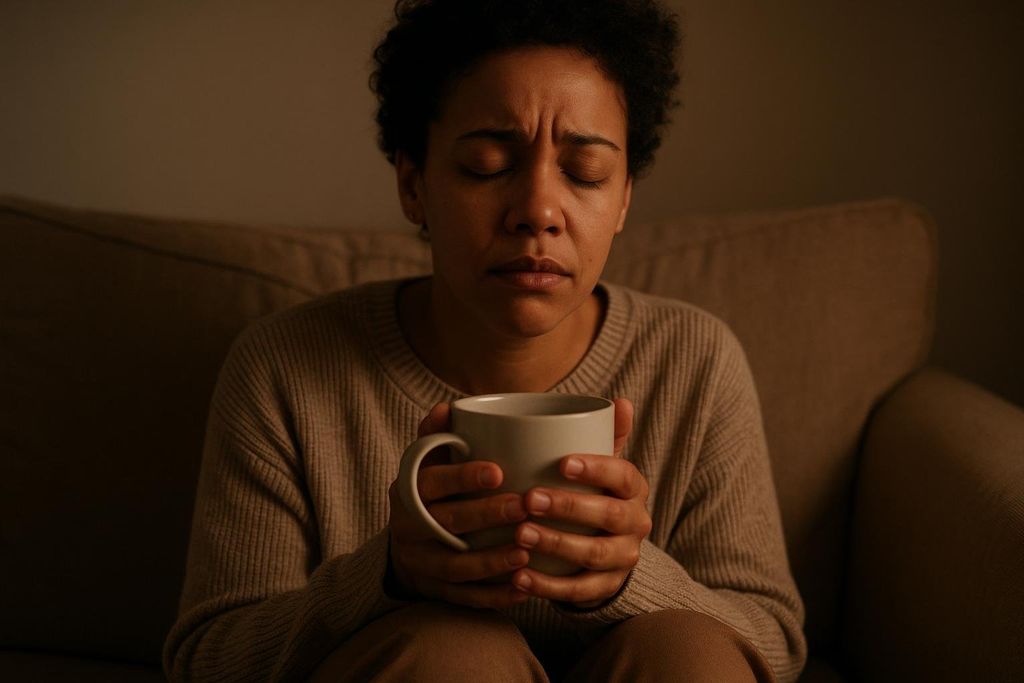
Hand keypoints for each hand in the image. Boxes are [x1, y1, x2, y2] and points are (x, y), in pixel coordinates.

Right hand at [387, 402, 530, 608]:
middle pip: (446, 524)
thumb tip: (448, 407)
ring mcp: (420, 563)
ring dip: (492, 561)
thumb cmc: (431, 494)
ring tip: (527, 552)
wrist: (406, 547)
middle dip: (486, 516)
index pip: (430, 482)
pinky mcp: (435, 591)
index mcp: (407, 491)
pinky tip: (524, 588)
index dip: (461, 477)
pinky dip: (494, 596)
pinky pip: (465, 598)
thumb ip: (439, 436)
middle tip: (525, 506)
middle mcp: (408, 528)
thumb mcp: (427, 463)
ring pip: (455, 566)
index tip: (498, 471)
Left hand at [510, 398, 649, 607]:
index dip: (597, 469)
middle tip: (529, 499)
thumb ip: (605, 435)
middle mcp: (636, 524)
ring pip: (593, 555)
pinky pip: (579, 592)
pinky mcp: (604, 588)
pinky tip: (518, 577)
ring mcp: (623, 559)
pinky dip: (547, 588)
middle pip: (609, 516)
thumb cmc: (593, 493)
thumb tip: (620, 401)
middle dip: (568, 507)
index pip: (623, 476)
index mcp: (633, 489)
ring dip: (555, 545)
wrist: (606, 550)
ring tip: (520, 535)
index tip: (563, 462)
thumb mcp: (600, 464)